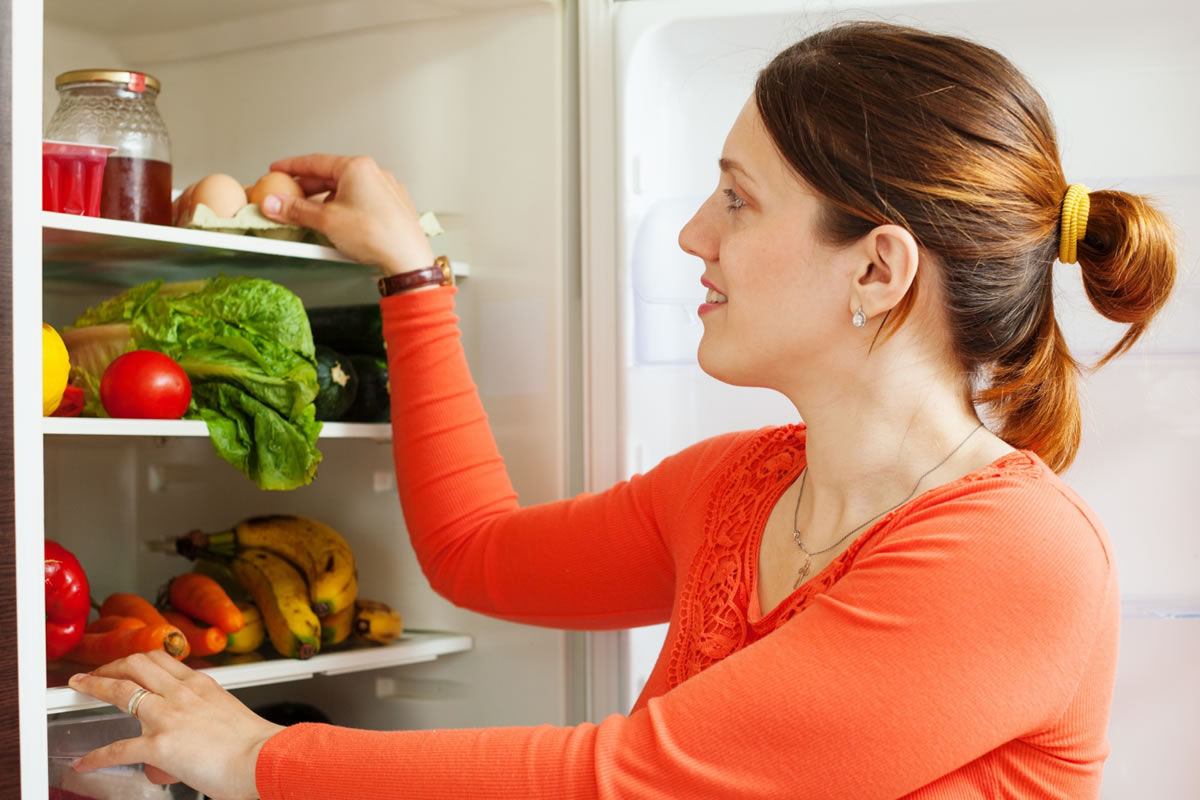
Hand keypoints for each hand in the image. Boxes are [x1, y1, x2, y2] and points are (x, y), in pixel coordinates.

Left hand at [67, 650, 283, 799]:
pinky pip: (118, 748)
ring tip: (81, 689)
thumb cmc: (254, 744)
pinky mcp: (159, 745)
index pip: (161, 659)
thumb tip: (202, 724)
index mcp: (201, 684)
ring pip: (122, 690)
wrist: (263, 758)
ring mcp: (168, 716)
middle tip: (96, 675)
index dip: (136, 659)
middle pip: (136, 664)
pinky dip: (97, 756)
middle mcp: (182, 693)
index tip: (126, 665)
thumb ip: (210, 710)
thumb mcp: (231, 711)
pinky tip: (86, 761)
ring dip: (96, 687)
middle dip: (110, 666)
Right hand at [261, 154, 435, 275]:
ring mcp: (385, 191)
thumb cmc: (377, 235)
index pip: (315, 161)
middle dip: (307, 190)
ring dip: (325, 203)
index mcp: (357, 167)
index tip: (277, 170)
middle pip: (330, 177)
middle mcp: (374, 174)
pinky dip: (344, 211)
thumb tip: (275, 204)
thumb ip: (296, 210)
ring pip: (346, 192)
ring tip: (309, 219)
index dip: (291, 167)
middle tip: (287, 199)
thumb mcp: (326, 221)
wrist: (407, 259)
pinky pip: (361, 204)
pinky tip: (334, 227)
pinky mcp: (392, 208)